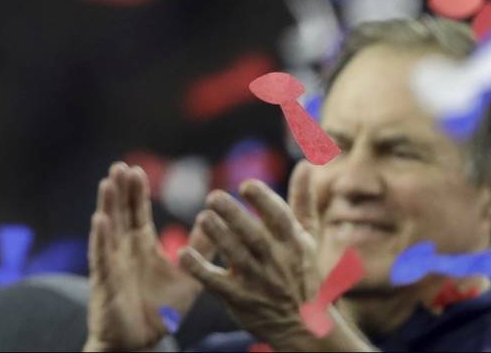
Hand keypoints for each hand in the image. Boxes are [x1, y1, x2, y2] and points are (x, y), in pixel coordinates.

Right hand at [84, 162, 210, 351]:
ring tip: (108, 182)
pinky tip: (100, 220)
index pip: (138, 211)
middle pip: (121, 213)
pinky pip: (102, 256)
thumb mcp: (188, 276)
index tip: (136, 169)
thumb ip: (201, 249)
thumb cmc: (161, 309)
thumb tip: (215, 220)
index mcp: (142, 244)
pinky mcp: (106, 280)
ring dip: (107, 205)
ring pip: (108, 228)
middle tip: (120, 166)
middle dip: (120, 190)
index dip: (136, 192)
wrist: (142, 341)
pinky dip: (101, 238)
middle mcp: (124, 248)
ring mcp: (113, 262)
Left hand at [178, 176, 365, 351]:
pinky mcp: (238, 299)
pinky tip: (182, 254)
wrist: (302, 327)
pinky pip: (215, 283)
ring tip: (203, 218)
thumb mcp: (307, 238)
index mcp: (293, 243)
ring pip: (236, 257)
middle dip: (234, 216)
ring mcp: (257, 282)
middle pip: (254, 236)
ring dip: (218, 236)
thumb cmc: (302, 272)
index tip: (246, 185)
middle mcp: (276, 261)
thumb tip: (306, 164)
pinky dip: (199, 270)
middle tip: (213, 196)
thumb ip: (302, 201)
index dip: (264, 200)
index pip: (280, 218)